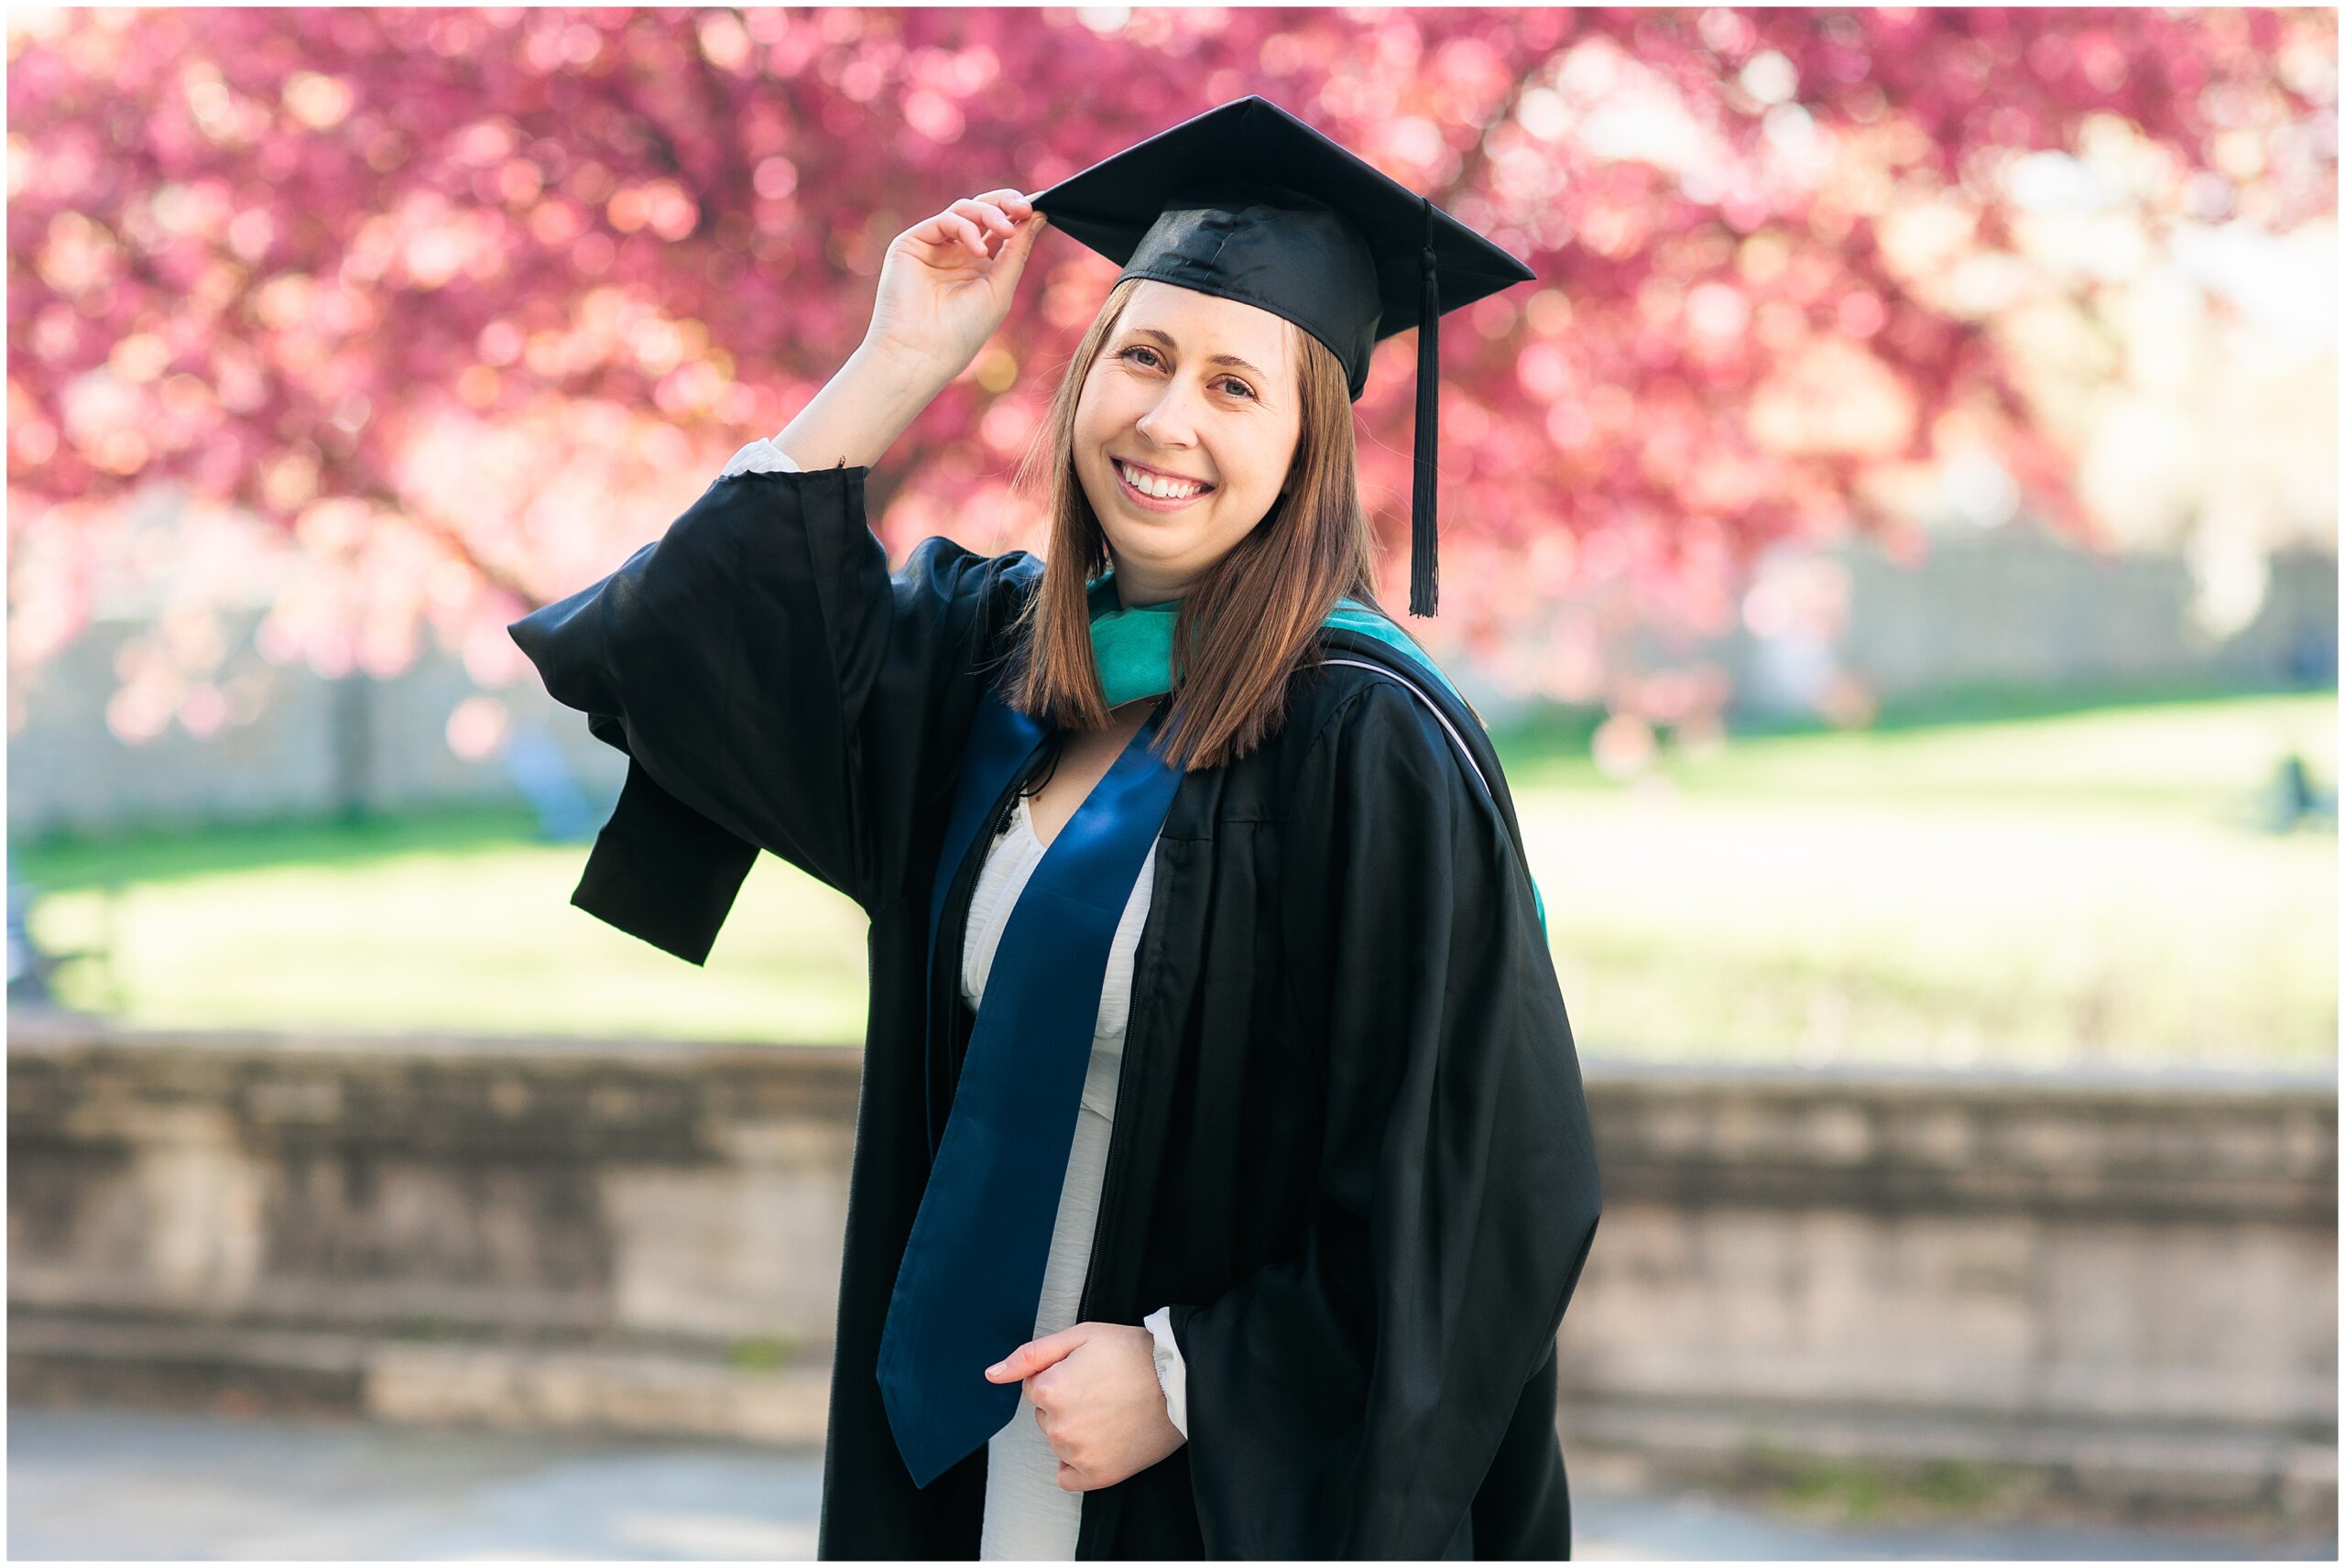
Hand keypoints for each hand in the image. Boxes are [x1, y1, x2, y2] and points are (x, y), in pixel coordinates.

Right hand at [866, 187, 1048, 387]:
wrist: (922, 352)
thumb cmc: (963, 330)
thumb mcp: (1000, 288)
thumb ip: (1017, 251)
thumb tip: (1039, 215)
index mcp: (978, 264)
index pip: (1000, 227)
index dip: (1018, 214)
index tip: (1041, 206)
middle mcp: (955, 251)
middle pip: (983, 210)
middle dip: (1006, 204)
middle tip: (1025, 208)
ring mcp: (933, 246)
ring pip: (965, 210)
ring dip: (990, 214)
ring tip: (1006, 231)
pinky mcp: (912, 243)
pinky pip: (944, 221)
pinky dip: (965, 228)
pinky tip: (979, 250)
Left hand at [985, 1321, 1184, 1491]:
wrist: (1180, 1382)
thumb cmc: (1133, 1354)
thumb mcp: (1080, 1337)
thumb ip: (1031, 1355)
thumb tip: (992, 1375)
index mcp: (1049, 1390)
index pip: (1035, 1387)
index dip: (1061, 1375)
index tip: (1088, 1371)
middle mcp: (1059, 1427)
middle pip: (1045, 1416)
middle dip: (1066, 1402)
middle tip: (1102, 1389)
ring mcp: (1078, 1455)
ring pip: (1058, 1442)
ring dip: (1075, 1430)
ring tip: (1110, 1411)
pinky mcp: (1099, 1475)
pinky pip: (1068, 1477)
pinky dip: (1078, 1463)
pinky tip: (1101, 1441)